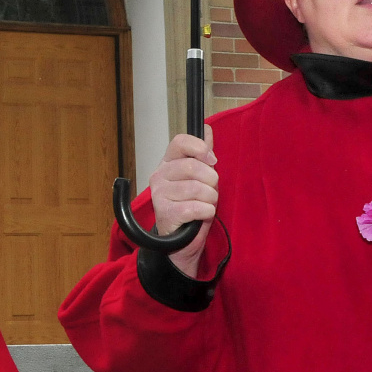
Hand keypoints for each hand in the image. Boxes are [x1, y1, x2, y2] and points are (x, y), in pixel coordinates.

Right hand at [148, 125, 217, 278]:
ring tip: (206, 205)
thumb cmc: (191, 206)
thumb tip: (207, 129)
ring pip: (197, 188)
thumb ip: (202, 154)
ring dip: (211, 199)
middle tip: (211, 191)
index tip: (212, 160)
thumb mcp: (199, 178)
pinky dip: (206, 212)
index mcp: (168, 163)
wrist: (180, 242)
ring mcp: (159, 195)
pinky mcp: (165, 213)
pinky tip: (202, 215)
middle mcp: (159, 176)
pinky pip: (196, 207)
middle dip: (211, 181)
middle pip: (193, 166)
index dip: (200, 148)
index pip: (180, 142)